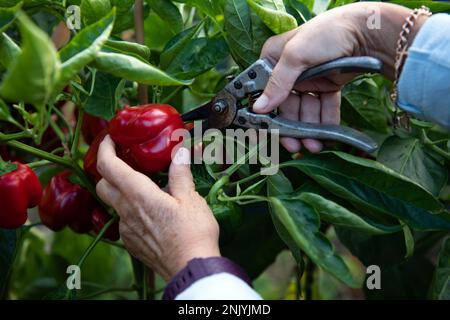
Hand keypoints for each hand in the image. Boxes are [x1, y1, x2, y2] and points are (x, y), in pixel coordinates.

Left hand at [96, 135, 219, 280]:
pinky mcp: (132, 243)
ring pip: (114, 204)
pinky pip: (124, 221)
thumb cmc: (193, 232)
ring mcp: (127, 229)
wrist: (191, 268)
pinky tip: (151, 213)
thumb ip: (180, 173)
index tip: (109, 138)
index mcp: (138, 195)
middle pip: (103, 185)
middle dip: (108, 169)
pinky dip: (132, 211)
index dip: (105, 148)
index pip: (109, 166)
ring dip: (122, 191)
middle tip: (124, 160)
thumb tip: (180, 151)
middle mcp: (126, 211)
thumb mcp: (190, 197)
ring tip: (144, 188)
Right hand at [253, 2, 424, 152]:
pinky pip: (324, 108)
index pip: (265, 92)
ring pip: (306, 111)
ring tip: (315, 146)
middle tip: (296, 146)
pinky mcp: (327, 86)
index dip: (267, 114)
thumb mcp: (296, 56)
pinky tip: (328, 137)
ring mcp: (309, 80)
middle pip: (286, 106)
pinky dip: (326, 122)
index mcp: (274, 59)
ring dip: (310, 129)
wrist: (367, 31)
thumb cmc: (327, 34)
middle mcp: (289, 72)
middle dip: (292, 127)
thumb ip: (277, 83)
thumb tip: (258, 108)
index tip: (269, 134)